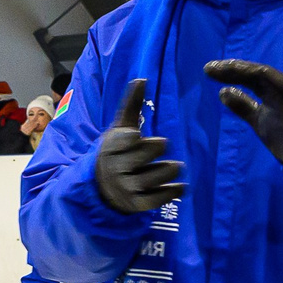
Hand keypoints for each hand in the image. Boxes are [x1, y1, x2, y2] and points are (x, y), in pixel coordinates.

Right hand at [93, 79, 183, 213]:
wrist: (102, 186)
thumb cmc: (117, 150)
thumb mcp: (120, 128)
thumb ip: (131, 105)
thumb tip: (142, 78)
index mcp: (112, 147)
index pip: (123, 141)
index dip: (131, 139)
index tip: (137, 136)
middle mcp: (117, 168)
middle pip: (141, 156)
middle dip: (155, 148)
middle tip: (164, 144)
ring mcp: (127, 188)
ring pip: (152, 178)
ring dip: (168, 170)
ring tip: (177, 166)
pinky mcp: (137, 205)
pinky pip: (157, 199)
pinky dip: (171, 192)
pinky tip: (181, 186)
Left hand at [206, 59, 282, 168]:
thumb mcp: (259, 120)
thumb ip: (243, 106)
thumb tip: (221, 92)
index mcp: (275, 90)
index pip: (251, 77)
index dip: (231, 71)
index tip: (209, 70)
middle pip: (257, 73)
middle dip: (234, 68)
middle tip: (211, 68)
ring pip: (269, 76)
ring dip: (246, 71)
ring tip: (226, 69)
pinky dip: (269, 80)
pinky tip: (250, 75)